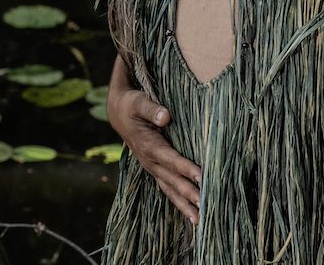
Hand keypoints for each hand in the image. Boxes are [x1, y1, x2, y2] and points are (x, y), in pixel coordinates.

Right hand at [107, 59, 200, 223]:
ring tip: (200, 221)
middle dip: (188, 193)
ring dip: (184, 205)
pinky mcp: (156, 170)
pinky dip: (180, 202)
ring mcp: (152, 168)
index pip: (170, 159)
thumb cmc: (132, 105)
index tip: (202, 177)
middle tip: (206, 206)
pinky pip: (169, 189)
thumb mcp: (139, 102)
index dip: (185, 168)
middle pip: (172, 180)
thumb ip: (152, 110)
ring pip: (170, 190)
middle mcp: (150, 161)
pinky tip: (192, 214)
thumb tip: (165, 117)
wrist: (118, 113)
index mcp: (148, 146)